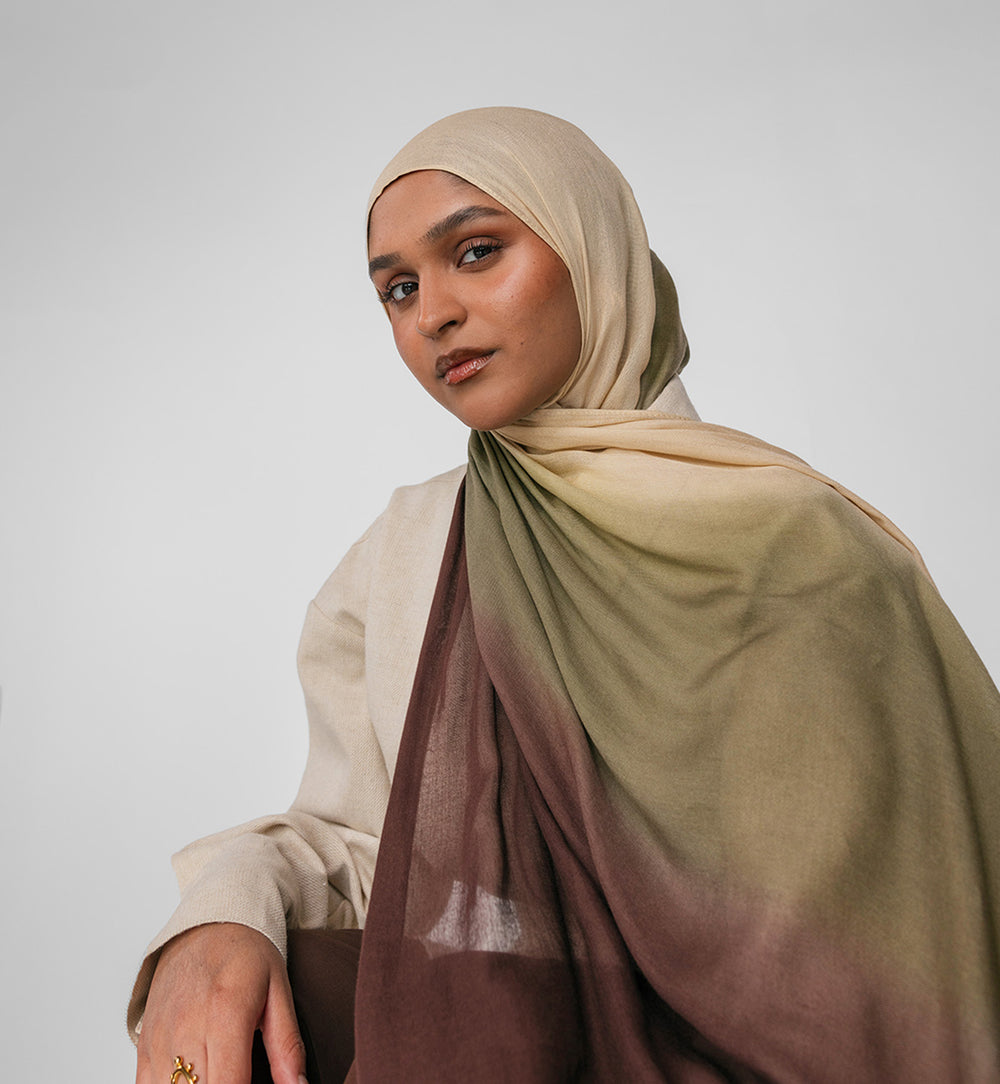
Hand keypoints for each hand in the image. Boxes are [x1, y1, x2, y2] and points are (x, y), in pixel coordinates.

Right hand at [135, 922, 306, 1083]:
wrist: (208, 923)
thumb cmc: (247, 954)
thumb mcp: (279, 991)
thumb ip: (287, 1046)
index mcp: (226, 1013)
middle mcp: (185, 1027)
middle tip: (245, 1076)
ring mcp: (159, 1037)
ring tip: (224, 1074)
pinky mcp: (143, 1044)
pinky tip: (195, 1079)